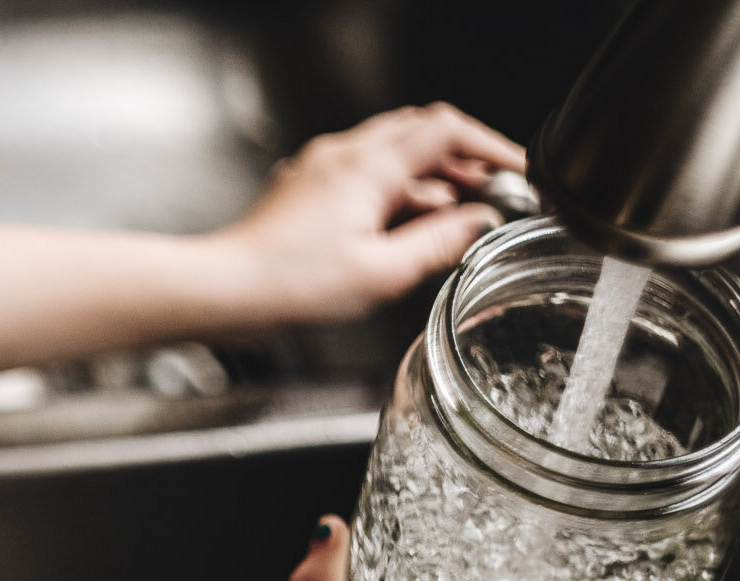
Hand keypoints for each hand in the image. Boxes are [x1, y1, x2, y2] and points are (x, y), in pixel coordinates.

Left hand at [217, 103, 525, 326]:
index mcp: (369, 166)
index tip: (515, 170)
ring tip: (446, 221)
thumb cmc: (289, 284)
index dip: (490, 146)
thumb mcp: (381, 273)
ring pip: (390, 155)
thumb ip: (438, 244)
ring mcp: (319, 169)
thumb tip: (478, 225)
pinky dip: (390, 193)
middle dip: (461, 163)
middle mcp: (343, 155)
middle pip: (420, 135)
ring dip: (426, 180)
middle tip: (487, 196)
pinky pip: (360, 176)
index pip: (447, 131)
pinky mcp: (304, 190)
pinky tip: (396, 229)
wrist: (224, 290)